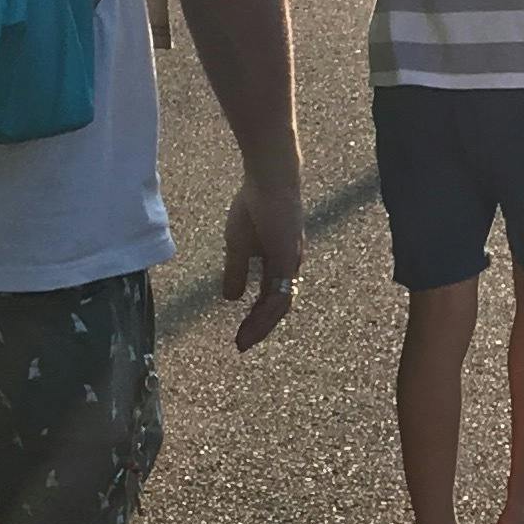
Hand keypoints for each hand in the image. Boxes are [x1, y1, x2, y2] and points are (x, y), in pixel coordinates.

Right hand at [221, 170, 305, 351]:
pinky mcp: (288, 257)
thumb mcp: (238, 244)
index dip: (258, 317)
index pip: (273, 297)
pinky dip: (266, 311)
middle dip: (260, 327)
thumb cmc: (255, 204)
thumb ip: (236, 271)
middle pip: (280, 306)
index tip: (240, 333)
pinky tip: (251, 320)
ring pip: (281, 304)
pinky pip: (280, 292)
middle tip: (241, 344)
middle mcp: (291, 266)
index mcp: (281, 262)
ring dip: (262, 325)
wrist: (269, 178)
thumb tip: (231, 299)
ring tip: (243, 340)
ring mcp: (292, 262)